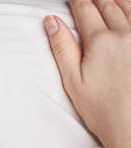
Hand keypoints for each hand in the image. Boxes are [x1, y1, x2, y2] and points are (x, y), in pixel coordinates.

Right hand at [45, 0, 130, 147]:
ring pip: (129, 6)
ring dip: (116, 0)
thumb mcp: (72, 80)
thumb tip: (52, 22)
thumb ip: (62, 48)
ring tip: (107, 0)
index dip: (77, 2)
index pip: (85, 11)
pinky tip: (127, 10)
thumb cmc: (101, 108)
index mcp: (100, 42)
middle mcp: (125, 34)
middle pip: (108, 4)